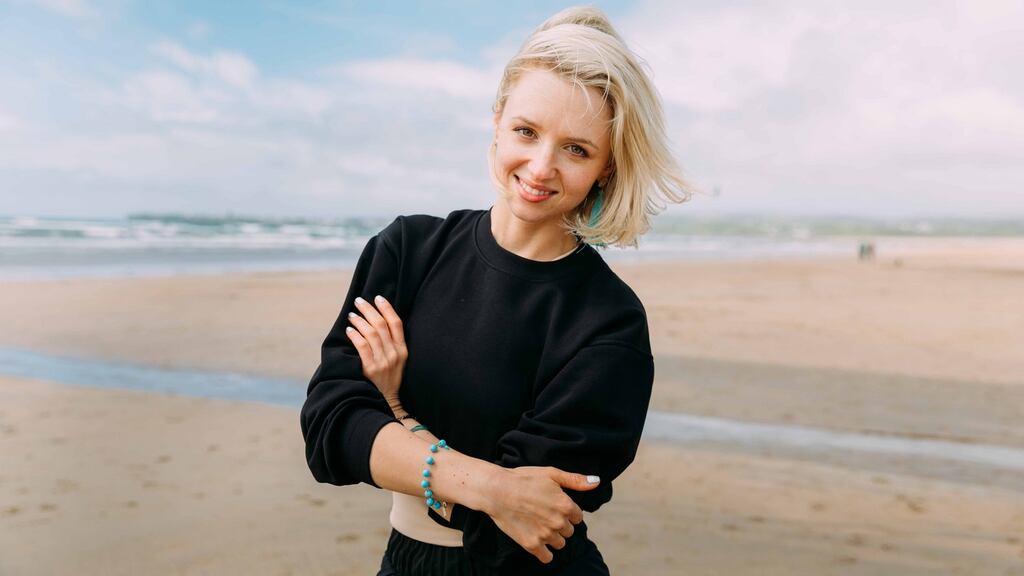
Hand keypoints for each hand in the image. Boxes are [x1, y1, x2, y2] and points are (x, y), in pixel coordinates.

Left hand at [345, 295, 407, 410]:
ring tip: (352, 315)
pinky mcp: (371, 369)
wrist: (386, 403)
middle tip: (359, 301)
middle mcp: (394, 354)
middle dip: (369, 310)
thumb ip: (391, 344)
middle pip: (381, 325)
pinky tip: (349, 330)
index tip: (378, 298)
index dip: (387, 308)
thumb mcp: (398, 361)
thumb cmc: (389, 380)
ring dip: (360, 320)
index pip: (396, 323)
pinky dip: (355, 335)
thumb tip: (376, 322)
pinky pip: (362, 346)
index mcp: (403, 350)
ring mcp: (383, 361)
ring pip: (371, 333)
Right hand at [483, 467, 599, 563]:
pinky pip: (547, 557)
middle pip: (568, 531)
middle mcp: (559, 522)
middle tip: (544, 514)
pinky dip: (544, 553)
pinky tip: (538, 542)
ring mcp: (545, 535)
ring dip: (552, 537)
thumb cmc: (524, 478)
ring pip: (559, 544)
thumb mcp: (551, 473)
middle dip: (560, 524)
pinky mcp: (532, 545)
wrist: (497, 490)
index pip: (577, 518)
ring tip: (538, 525)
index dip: (567, 512)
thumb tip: (596, 482)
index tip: (554, 506)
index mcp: (566, 505)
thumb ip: (576, 480)